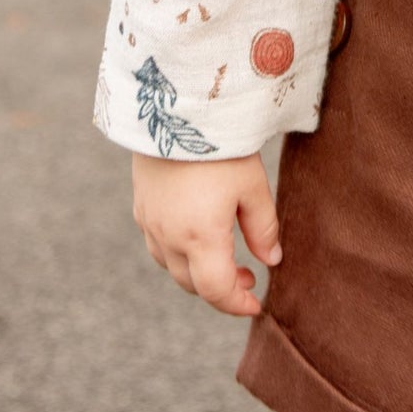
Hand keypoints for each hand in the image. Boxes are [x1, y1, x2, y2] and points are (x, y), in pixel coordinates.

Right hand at [130, 149, 280, 314]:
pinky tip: (197, 236)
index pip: (216, 290)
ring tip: (224, 257)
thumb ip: (263, 228)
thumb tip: (270, 260)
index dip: (237, 304)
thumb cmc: (221, 146)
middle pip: (192, 284)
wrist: (176, 107)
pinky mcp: (141, 206)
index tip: (256, 303)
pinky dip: (179, 253)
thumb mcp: (252, 186)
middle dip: (220, 289)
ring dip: (197, 273)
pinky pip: (158, 245)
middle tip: (247, 277)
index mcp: (200, 236)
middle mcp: (169, 236)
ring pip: (172, 267)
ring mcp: (150, 222)